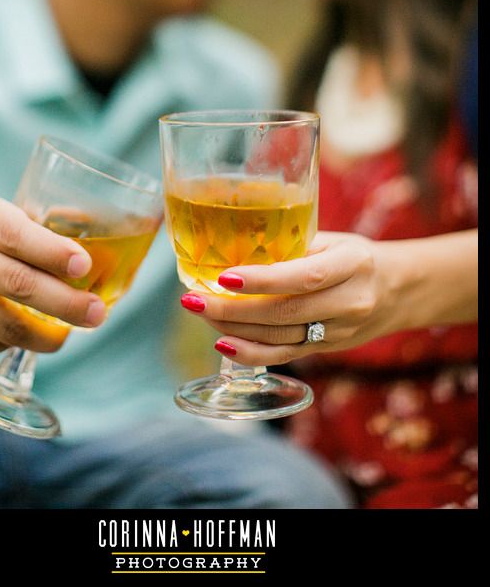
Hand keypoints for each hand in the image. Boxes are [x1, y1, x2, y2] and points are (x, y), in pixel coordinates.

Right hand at [0, 191, 106, 353]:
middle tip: (96, 313)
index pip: (15, 235)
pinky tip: (24, 332)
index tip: (84, 265)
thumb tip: (85, 256)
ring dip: (45, 335)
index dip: (53, 253)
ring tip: (69, 332)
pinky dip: (12, 341)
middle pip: (17, 285)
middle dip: (66, 304)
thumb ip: (27, 229)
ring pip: (4, 325)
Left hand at [180, 231, 399, 365]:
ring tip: (200, 312)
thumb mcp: (334, 240)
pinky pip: (285, 355)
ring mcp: (340, 332)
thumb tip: (236, 244)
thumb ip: (293, 246)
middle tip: (193, 298)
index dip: (262, 281)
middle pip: (284, 313)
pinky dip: (251, 353)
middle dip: (232, 308)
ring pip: (280, 337)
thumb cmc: (356, 256)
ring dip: (233, 328)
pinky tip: (222, 342)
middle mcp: (348, 302)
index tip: (224, 276)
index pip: (303, 277)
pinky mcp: (328, 350)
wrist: (401, 290)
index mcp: (352, 264)